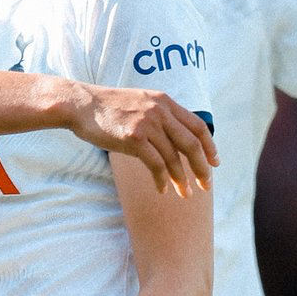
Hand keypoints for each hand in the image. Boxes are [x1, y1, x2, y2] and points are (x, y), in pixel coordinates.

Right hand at [69, 85, 216, 196]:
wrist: (82, 105)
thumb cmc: (108, 108)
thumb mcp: (141, 103)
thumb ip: (159, 115)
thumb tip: (175, 139)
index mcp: (165, 102)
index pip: (198, 126)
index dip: (210, 146)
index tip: (215, 162)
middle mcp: (160, 111)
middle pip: (192, 143)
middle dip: (203, 167)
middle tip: (207, 185)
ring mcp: (147, 124)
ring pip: (174, 157)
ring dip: (182, 179)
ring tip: (185, 193)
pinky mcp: (134, 139)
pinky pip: (156, 165)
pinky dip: (162, 180)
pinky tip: (162, 190)